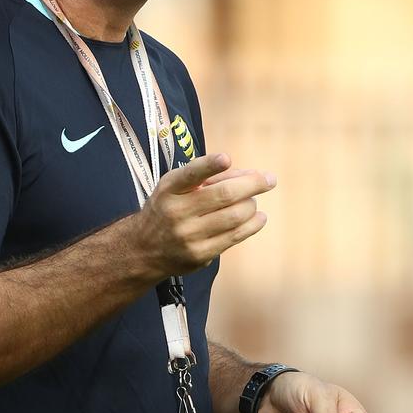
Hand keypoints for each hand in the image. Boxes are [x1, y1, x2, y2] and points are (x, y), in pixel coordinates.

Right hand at [134, 153, 275, 279]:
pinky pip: (235, 236)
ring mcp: (188, 235)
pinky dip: (252, 224)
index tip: (226, 158)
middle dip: (252, 184)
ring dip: (252, 204)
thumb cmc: (167, 209)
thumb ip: (206, 177)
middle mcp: (176, 212)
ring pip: (234, 216)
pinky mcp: (200, 255)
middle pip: (223, 195)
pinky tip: (258, 217)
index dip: (209, 165)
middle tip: (269, 179)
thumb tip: (248, 175)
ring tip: (253, 201)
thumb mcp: (174, 186)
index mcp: (169, 189)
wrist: (143, 249)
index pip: (190, 175)